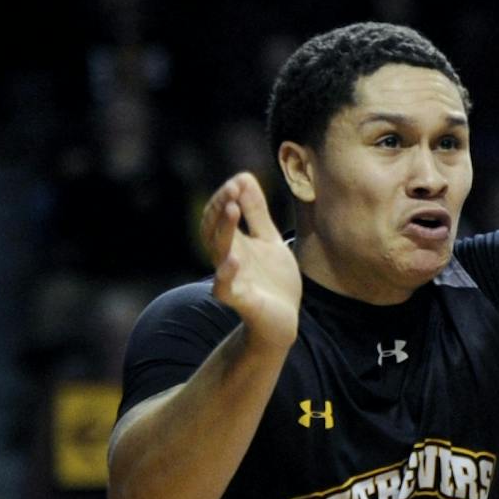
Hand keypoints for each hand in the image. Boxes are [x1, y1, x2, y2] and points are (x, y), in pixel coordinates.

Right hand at [198, 173, 299, 352]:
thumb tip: (244, 177)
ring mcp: (232, 279)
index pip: (221, 216)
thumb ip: (257, 213)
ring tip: (232, 209)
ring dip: (224, 230)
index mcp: (235, 243)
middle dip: (222, 209)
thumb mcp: (268, 240)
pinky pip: (226, 287)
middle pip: (215, 231)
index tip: (240, 179)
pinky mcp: (240, 300)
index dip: (227, 198)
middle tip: (232, 189)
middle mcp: (228, 259)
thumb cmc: (272, 279)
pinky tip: (232, 260)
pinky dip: (226, 274)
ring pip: (219, 253)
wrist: (282, 320)